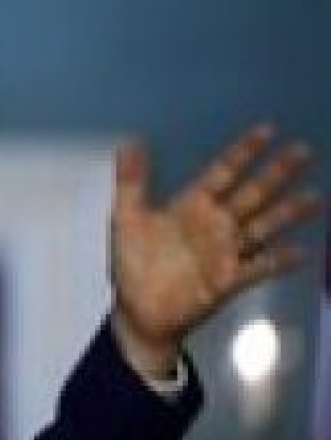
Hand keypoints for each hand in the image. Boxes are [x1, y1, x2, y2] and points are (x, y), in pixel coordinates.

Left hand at [109, 124, 321, 377]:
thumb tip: (129, 142)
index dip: (244, 151)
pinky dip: (277, 260)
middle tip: (302, 150)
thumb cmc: (133, 262)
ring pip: (263, 226)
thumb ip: (131, 181)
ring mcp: (225, 252)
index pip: (223, 172)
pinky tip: (298, 251)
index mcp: (192, 205)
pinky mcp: (229, 280)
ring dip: (287, 212)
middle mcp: (216, 224)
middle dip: (276, 173)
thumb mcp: (127, 218)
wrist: (138, 309)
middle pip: (252, 193)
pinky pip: (258, 267)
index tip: (267, 130)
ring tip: (314, 196)